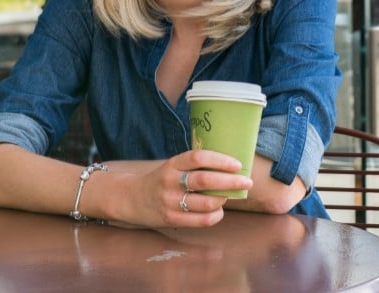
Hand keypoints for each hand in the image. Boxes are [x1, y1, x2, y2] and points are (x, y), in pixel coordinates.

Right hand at [114, 149, 250, 228]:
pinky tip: (220, 211)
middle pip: (205, 181)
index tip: (237, 164)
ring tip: (232, 195)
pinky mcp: (170, 218)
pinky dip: (215, 216)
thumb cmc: (161, 180)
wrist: (131, 198)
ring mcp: (170, 201)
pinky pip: (200, 220)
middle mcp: (170, 181)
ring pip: (205, 203)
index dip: (220, 160)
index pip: (199, 158)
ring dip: (224, 199)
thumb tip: (228, 167)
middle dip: (230, 181)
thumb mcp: (173, 166)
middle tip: (247, 181)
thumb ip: (194, 166)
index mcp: (173, 164)